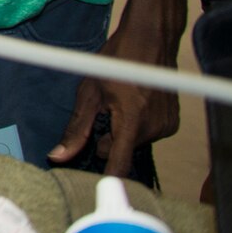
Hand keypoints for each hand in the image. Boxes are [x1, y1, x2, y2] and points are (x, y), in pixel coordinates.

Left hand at [48, 7, 180, 173]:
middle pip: (121, 152)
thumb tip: (58, 156)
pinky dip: (137, 127)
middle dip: (107, 140)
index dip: (105, 180)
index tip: (94, 192)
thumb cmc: (116, 61)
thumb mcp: (89, 92)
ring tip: (120, 103)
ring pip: (133, 144)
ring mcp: (167, 127)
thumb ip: (76, 128)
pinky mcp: (173, 124)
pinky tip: (134, 104)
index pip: (119, 165)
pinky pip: (147, 135)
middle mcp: (154, 128)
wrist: (150, 40)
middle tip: (102, 114)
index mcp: (132, 121)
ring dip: (122, 132)